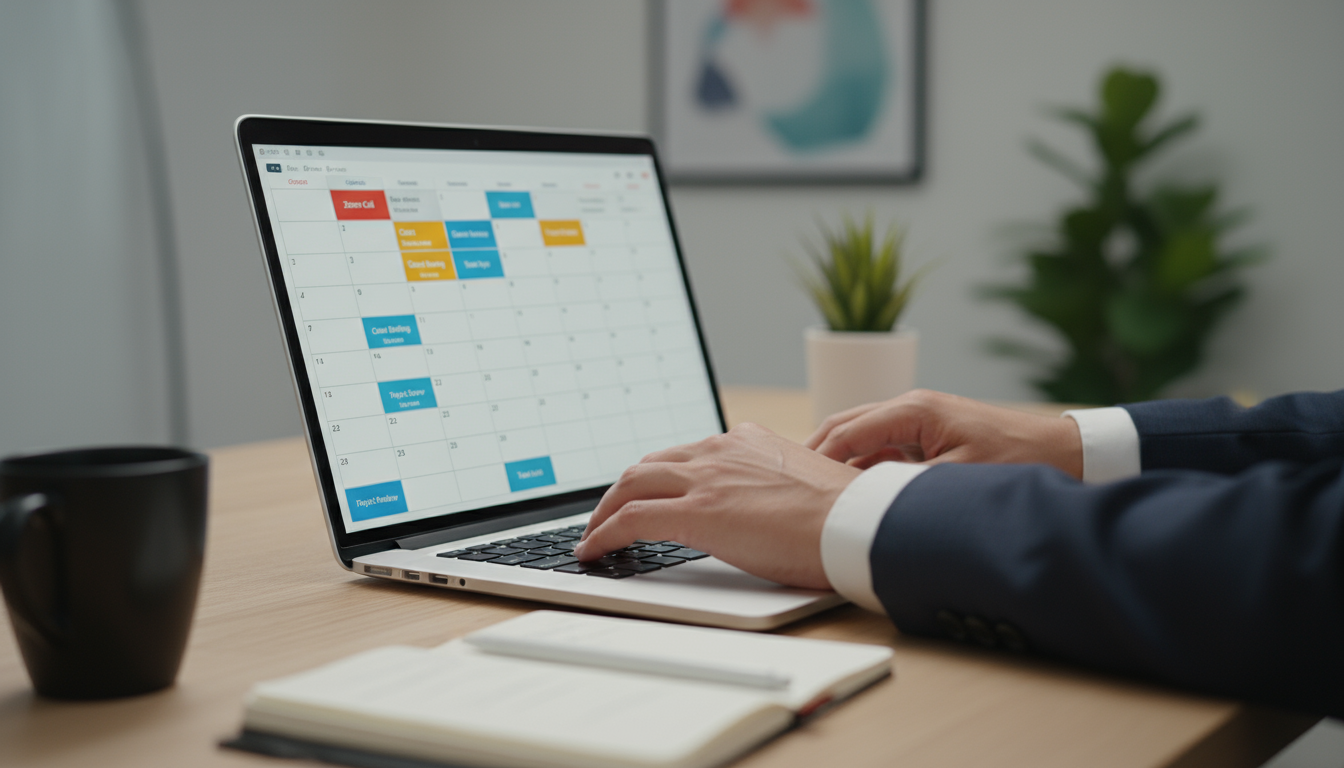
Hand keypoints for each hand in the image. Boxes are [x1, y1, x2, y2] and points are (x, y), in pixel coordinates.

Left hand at [574, 423, 859, 588]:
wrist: (856, 522)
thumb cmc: (844, 515)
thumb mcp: (801, 484)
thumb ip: (771, 486)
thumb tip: (765, 510)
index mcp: (747, 440)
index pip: (686, 453)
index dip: (659, 476)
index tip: (649, 492)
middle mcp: (721, 450)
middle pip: (650, 464)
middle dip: (623, 491)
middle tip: (609, 514)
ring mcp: (706, 478)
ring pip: (632, 484)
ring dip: (606, 511)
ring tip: (594, 535)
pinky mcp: (697, 512)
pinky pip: (632, 518)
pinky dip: (604, 533)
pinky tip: (594, 551)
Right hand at [805, 389, 1083, 477]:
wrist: (1067, 452)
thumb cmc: (1018, 462)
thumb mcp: (956, 480)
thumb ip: (904, 486)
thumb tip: (860, 502)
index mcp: (914, 409)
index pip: (846, 430)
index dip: (816, 458)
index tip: (792, 484)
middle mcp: (913, 407)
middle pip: (846, 425)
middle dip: (816, 453)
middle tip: (789, 484)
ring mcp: (921, 419)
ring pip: (862, 436)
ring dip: (839, 461)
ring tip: (814, 492)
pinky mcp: (931, 434)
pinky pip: (884, 447)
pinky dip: (864, 465)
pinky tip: (855, 492)